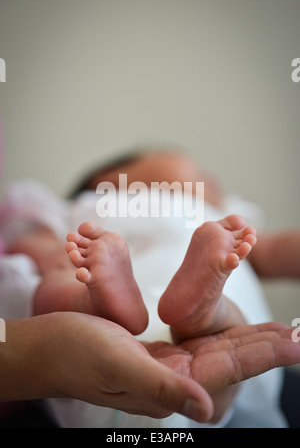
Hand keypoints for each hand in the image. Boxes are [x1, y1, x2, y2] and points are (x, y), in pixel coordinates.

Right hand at [40, 314, 299, 422]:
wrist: (46, 347)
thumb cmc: (74, 352)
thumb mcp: (116, 364)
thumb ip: (161, 388)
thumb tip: (207, 410)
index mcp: (166, 387)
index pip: (227, 369)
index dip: (263, 354)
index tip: (296, 343)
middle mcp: (172, 381)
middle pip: (230, 361)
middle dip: (266, 348)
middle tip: (299, 335)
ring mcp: (165, 368)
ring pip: (218, 352)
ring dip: (250, 341)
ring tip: (280, 333)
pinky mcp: (156, 355)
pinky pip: (198, 345)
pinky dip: (221, 336)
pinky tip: (235, 333)